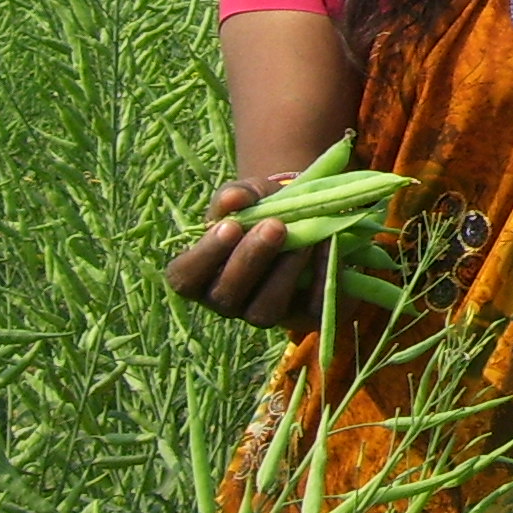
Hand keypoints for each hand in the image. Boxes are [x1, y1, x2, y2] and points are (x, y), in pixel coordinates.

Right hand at [164, 178, 328, 328]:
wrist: (306, 222)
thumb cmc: (263, 210)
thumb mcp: (250, 195)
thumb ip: (237, 195)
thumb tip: (232, 199)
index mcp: (201, 274)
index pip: (185, 278)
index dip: (204, 256)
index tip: (230, 226)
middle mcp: (227, 301)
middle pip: (227, 296)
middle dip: (251, 259)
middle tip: (276, 226)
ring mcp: (262, 313)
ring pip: (264, 311)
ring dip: (284, 274)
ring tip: (304, 239)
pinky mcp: (302, 317)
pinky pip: (310, 309)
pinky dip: (320, 277)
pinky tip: (328, 247)